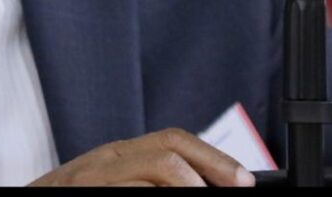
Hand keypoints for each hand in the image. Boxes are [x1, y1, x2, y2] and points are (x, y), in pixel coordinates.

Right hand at [29, 128, 255, 186]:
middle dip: (210, 170)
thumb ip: (143, 177)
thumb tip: (202, 182)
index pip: (172, 140)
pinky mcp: (87, 194)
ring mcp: (92, 181)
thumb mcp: (107, 182)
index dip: (213, 158)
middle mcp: (103, 162)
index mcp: (114, 154)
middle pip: (168, 153)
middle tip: (236, 192)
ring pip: (157, 174)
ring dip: (189, 188)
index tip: (243, 180)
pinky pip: (134, 193)